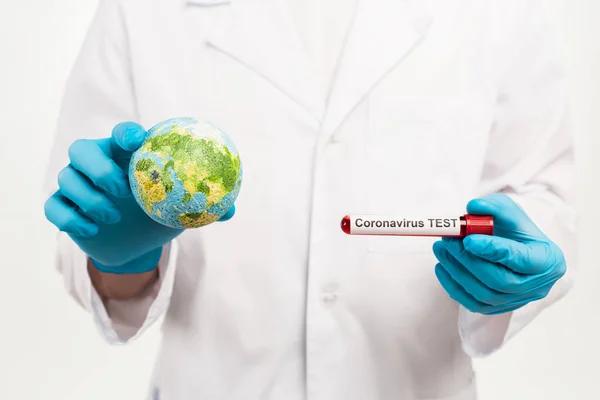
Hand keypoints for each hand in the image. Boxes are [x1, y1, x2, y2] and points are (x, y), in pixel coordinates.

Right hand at [44, 122, 234, 273]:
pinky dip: (71, 219)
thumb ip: (204, 205)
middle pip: (81, 149)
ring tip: (112, 217)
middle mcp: (97, 164)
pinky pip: (54, 208)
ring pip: (66, 180)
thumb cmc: (159, 215)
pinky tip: (92, 230)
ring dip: (88, 198)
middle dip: (98, 168)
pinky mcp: (64, 209)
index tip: (136, 141)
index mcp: (126, 156)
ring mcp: (77, 186)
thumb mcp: (181, 209)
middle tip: (122, 189)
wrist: (135, 245)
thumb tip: (231, 210)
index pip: (122, 134)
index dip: (125, 133)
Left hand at [432, 193, 565, 314]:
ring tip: (441, 249)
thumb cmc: (514, 229)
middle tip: (448, 241)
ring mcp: (518, 301)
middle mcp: (537, 286)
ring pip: (484, 294)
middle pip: (500, 281)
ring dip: (457, 271)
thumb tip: (473, 206)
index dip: (493, 250)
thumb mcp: (507, 211)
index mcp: (547, 260)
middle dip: (469, 260)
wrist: (514, 246)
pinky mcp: (498, 309)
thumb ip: (493, 207)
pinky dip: (453, 286)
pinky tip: (441, 267)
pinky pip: (473, 304)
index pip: (521, 259)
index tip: (467, 239)